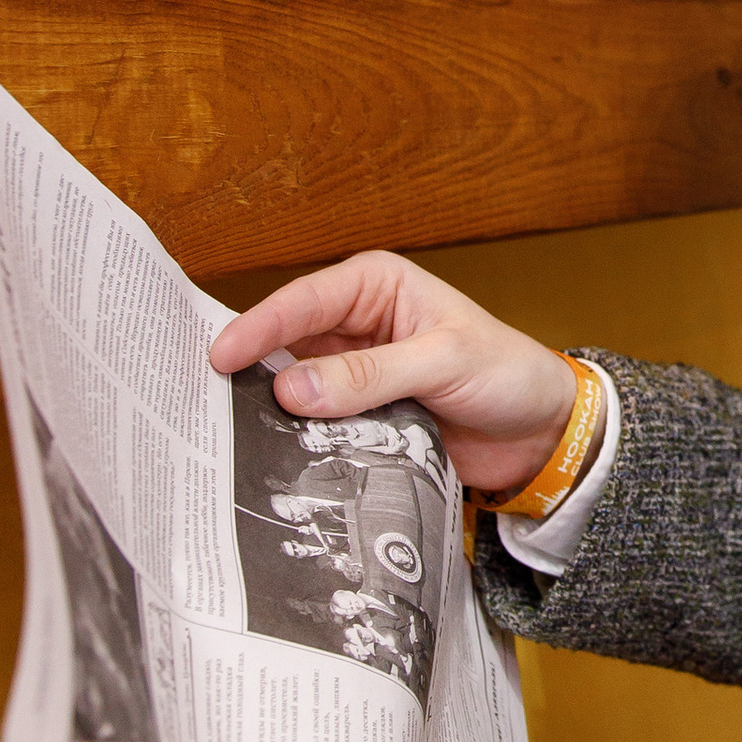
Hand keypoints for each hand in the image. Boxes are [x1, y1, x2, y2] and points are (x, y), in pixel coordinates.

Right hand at [210, 255, 583, 495]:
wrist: (540, 431)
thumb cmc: (506, 373)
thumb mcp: (444, 362)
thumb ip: (370, 375)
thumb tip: (293, 388)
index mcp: (376, 287)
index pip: (303, 301)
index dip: (258, 327)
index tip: (219, 356)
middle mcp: (357, 325)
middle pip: (286, 343)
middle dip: (248, 367)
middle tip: (201, 395)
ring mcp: (354, 374)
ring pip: (295, 388)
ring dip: (269, 408)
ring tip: (223, 430)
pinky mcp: (360, 416)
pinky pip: (316, 424)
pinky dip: (296, 437)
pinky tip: (267, 455)